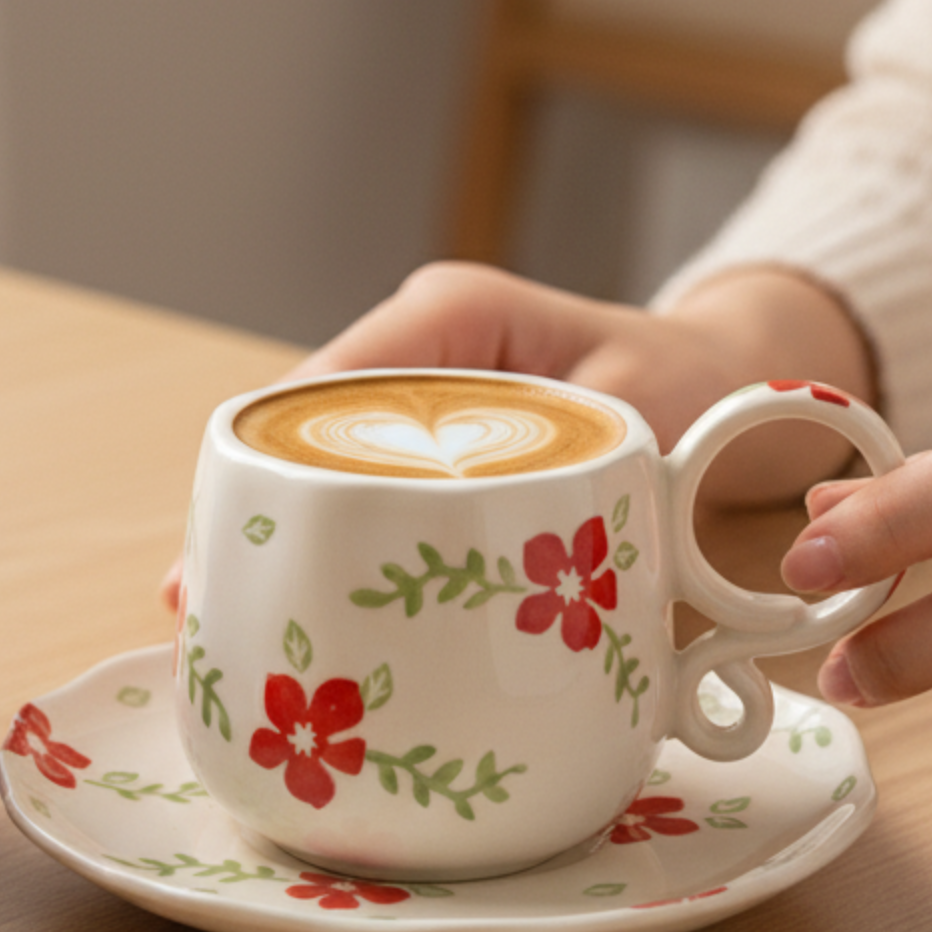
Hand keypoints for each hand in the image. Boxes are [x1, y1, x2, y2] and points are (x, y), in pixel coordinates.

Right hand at [160, 260, 874, 608]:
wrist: (735, 380)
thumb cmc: (702, 386)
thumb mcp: (651, 428)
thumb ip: (595, 497)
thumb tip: (531, 602)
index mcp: (454, 315)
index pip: (333, 382)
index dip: (272, 461)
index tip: (233, 537)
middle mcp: (419, 345)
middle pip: (302, 425)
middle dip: (250, 510)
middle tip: (196, 599)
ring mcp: (417, 393)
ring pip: (319, 460)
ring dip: (277, 535)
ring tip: (217, 616)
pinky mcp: (429, 443)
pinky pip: (361, 486)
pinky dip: (326, 542)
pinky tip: (291, 607)